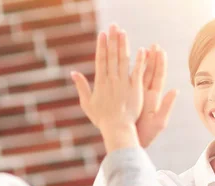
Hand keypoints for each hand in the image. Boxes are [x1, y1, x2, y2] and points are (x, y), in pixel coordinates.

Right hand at [71, 25, 146, 151]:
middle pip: (112, 56)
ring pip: (124, 61)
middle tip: (113, 26)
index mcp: (100, 83)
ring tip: (123, 32)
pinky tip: (142, 50)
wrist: (117, 129)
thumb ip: (81, 86)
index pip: (101, 60)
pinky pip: (138, 72)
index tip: (102, 34)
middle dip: (112, 40)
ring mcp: (124, 84)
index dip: (101, 46)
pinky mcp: (135, 89)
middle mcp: (112, 80)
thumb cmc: (102, 119)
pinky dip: (140, 61)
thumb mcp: (87, 103)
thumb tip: (73, 72)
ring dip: (124, 45)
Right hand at [135, 44, 177, 147]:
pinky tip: (127, 61)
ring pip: (138, 76)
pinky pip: (128, 83)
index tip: (161, 51)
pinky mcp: (127, 99)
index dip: (160, 64)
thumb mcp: (159, 122)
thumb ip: (167, 106)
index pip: (158, 77)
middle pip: (150, 73)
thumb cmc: (146, 135)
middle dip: (152, 59)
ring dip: (141, 62)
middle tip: (154, 45)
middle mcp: (146, 95)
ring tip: (142, 48)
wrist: (131, 143)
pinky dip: (128, 72)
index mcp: (154, 98)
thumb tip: (176, 90)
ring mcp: (136, 96)